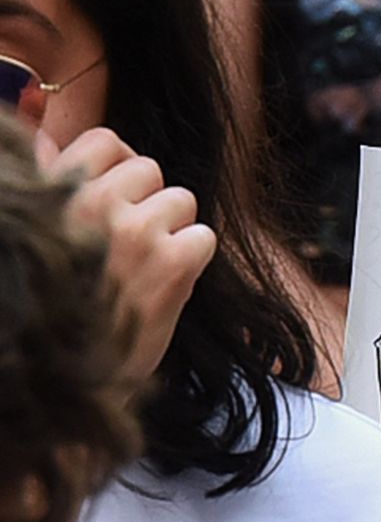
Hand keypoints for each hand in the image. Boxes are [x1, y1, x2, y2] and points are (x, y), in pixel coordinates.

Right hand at [39, 127, 216, 384]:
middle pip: (149, 169)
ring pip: (182, 199)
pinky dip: (192, 260)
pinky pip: (203, 237)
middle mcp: (88, 205)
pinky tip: (164, 285)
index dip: (117, 171)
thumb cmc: (50, 305)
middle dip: (147, 202)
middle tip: (128, 245)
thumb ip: (47, 187)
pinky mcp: (171, 264)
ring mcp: (132, 232)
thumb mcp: (36, 235)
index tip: (112, 203)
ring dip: (172, 230)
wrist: (62, 380)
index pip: (106, 142)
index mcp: (51, 193)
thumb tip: (44, 141)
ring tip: (143, 268)